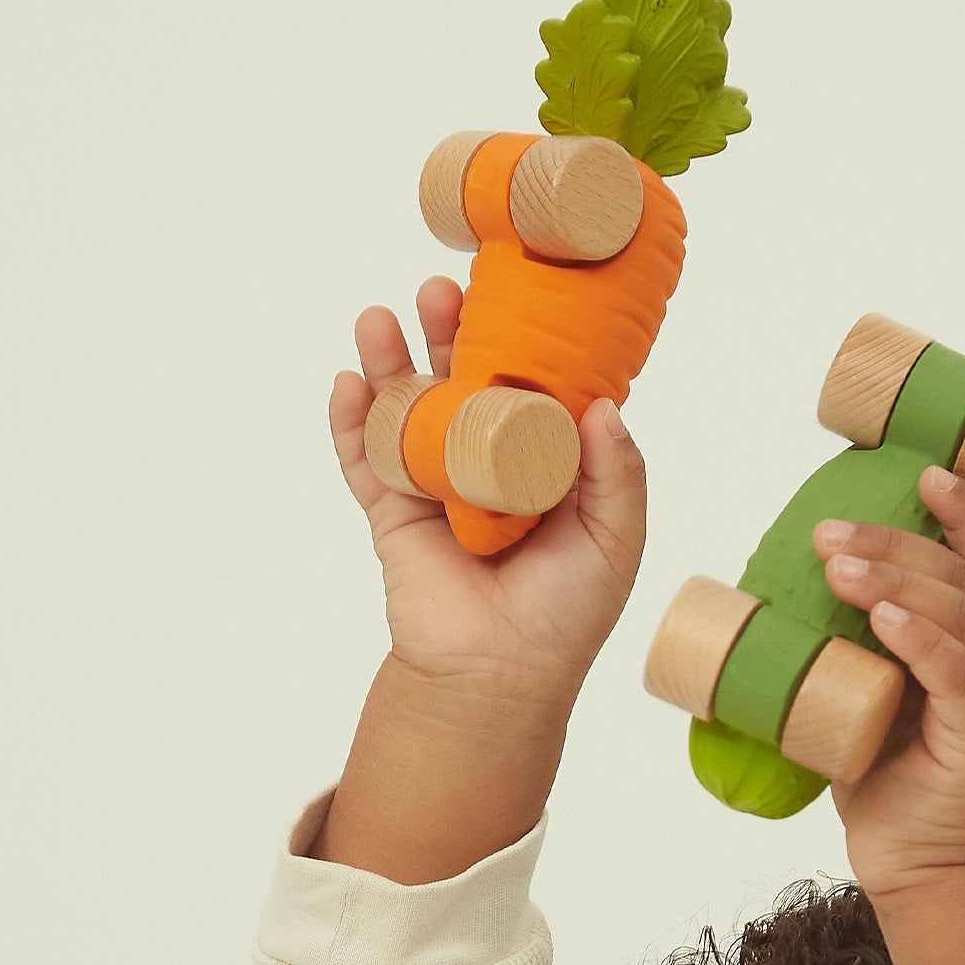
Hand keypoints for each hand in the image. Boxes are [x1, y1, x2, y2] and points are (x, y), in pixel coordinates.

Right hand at [307, 280, 648, 882]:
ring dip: (392, 362)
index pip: (531, 387)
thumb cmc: (567, 613)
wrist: (499, 675)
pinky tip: (348, 383)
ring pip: (408, 411)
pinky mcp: (394, 516)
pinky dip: (353, 423)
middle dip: (448, 334)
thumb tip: (606, 404)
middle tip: (442, 290)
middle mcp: (490, 467)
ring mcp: (437, 488)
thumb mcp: (615, 539)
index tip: (518, 291)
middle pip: (462, 383)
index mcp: (547, 466)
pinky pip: (367, 462)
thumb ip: (617, 474)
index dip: (522, 340)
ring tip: (382, 319)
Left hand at [811, 468, 964, 964]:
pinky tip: (886, 619)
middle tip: (827, 530)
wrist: (934, 874)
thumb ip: (854, 653)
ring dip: (898, 580)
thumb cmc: (899, 789)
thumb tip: (775, 610)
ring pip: (960, 614)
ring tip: (839, 563)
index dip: (963, 510)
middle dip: (894, 542)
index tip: (921, 471)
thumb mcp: (875, 702)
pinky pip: (960, 673)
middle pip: (961, 575)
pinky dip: (923, 639)